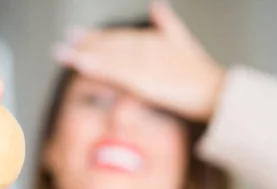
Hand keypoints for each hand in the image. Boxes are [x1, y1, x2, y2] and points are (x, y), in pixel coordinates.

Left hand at [52, 1, 224, 120]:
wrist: (215, 92)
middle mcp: (146, 48)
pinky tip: (81, 65)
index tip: (76, 34)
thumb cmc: (200, 72)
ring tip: (61, 52)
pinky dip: (97, 68)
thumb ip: (167, 23)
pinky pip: (116, 74)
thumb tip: (156, 4)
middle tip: (65, 40)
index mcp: (153, 39)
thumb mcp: (183, 41)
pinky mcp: (144, 82)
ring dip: (84, 55)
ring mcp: (144, 64)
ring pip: (109, 58)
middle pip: (111, 44)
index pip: (120, 37)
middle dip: (87, 43)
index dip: (98, 36)